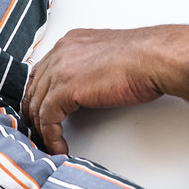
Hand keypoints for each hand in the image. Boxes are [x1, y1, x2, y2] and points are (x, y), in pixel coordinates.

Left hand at [22, 25, 188, 153]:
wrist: (154, 58)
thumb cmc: (144, 58)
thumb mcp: (108, 57)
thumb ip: (90, 67)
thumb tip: (88, 87)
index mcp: (71, 41)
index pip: (42, 71)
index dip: (39, 94)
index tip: (41, 113)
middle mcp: (61, 51)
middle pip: (34, 87)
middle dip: (33, 113)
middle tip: (39, 133)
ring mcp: (61, 68)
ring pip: (37, 104)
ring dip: (41, 129)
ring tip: (49, 144)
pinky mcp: (65, 88)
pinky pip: (47, 118)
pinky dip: (50, 136)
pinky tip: (58, 147)